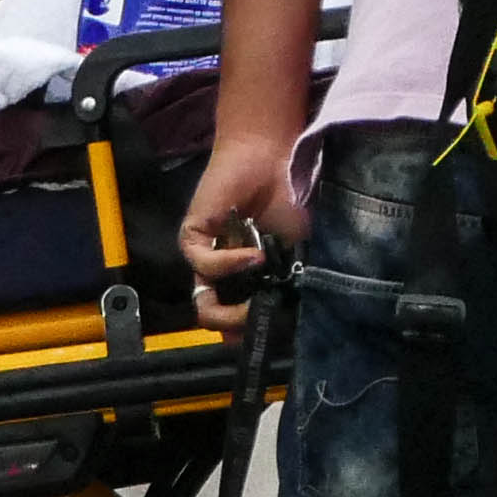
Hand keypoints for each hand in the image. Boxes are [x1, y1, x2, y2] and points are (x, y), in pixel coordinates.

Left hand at [177, 121, 304, 331]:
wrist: (275, 157)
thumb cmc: (293, 202)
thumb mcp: (303, 253)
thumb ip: (294, 287)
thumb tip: (289, 325)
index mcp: (252, 283)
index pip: (243, 327)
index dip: (256, 339)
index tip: (276, 340)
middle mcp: (226, 278)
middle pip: (221, 323)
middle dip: (244, 328)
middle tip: (265, 318)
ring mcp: (208, 260)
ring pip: (205, 306)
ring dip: (232, 309)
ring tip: (255, 297)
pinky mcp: (193, 238)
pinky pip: (204, 265)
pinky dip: (230, 264)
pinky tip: (255, 255)